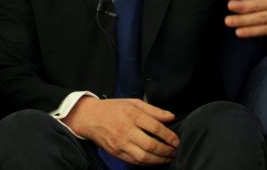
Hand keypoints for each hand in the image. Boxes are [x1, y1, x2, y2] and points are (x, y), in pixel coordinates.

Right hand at [62, 97, 178, 165]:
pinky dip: (148, 164)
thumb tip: (171, 117)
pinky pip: (135, 162)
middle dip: (167, 150)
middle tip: (175, 150)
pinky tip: (155, 161)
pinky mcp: (116, 153)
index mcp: (131, 114)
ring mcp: (120, 143)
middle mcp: (126, 130)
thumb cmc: (112, 108)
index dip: (169, 136)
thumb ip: (153, 110)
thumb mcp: (133, 103)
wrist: (89, 117)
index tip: (176, 140)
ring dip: (160, 160)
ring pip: (144, 157)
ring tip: (168, 158)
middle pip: (151, 145)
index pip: (155, 127)